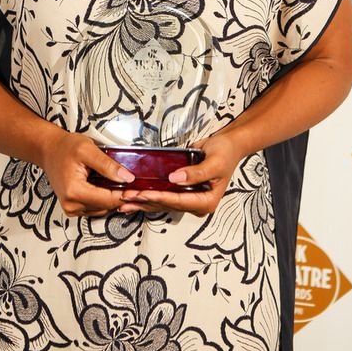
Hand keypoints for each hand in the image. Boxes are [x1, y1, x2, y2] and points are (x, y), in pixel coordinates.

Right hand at [39, 127, 134, 216]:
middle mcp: (71, 205)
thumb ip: (108, 165)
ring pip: (102, 209)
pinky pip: (95, 208)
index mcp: (74, 191)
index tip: (138, 186)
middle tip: (131, 181)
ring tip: (117, 181)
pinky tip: (106, 185)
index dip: (125, 193)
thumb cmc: (66, 147)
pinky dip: (104, 199)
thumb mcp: (88, 150)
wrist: (49, 150)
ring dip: (112, 198)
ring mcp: (71, 208)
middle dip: (120, 195)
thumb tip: (128, 178)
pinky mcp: (73, 208)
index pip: (108, 200)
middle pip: (106, 206)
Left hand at [118, 129, 243, 216]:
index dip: (160, 197)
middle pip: (167, 205)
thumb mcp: (214, 162)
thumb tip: (175, 179)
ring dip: (142, 202)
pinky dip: (148, 196)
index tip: (143, 193)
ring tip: (123, 202)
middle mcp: (196, 204)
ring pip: (162, 203)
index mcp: (206, 202)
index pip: (179, 201)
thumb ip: (196, 173)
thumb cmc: (224, 153)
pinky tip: (133, 198)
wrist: (229, 146)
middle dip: (145, 201)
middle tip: (126, 198)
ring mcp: (188, 199)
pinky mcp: (182, 192)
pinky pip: (163, 196)